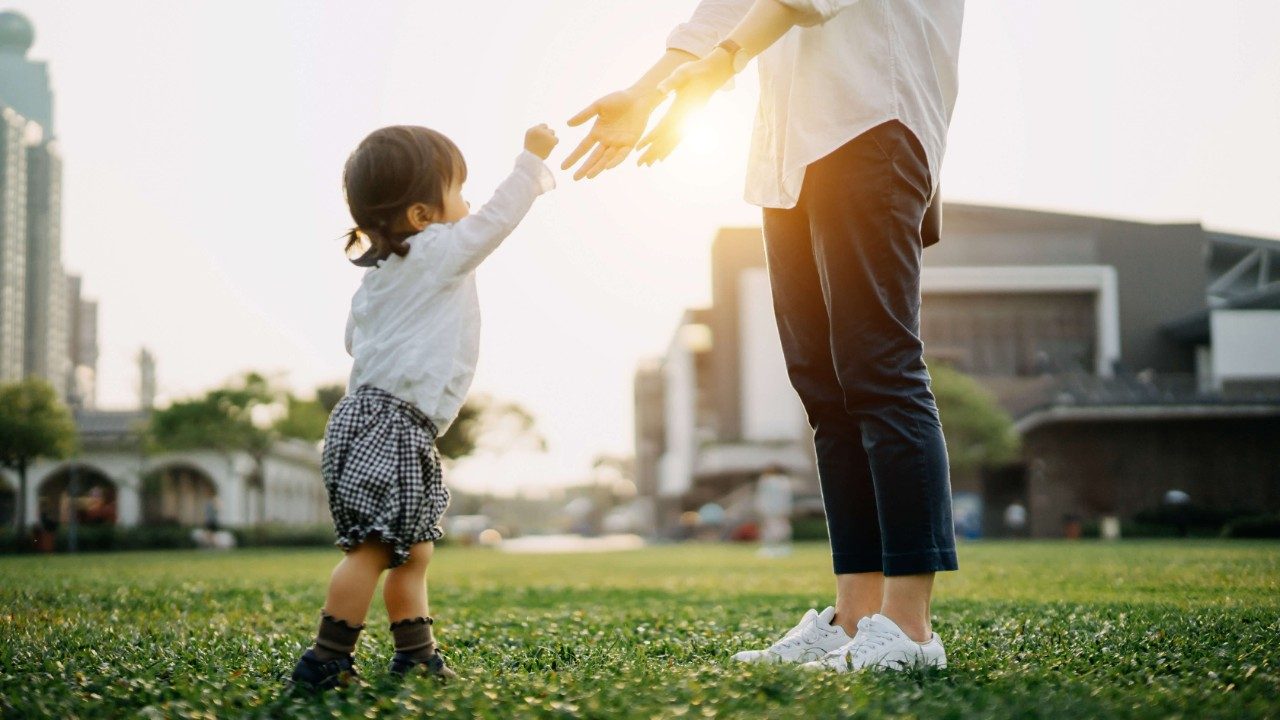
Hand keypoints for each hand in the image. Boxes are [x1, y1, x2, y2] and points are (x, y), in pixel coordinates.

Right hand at [524, 124, 558, 159]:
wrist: (532, 160)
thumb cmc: (531, 150)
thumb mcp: (530, 138)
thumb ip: (537, 131)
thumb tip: (546, 126)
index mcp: (532, 130)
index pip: (543, 126)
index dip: (543, 132)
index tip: (542, 138)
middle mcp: (538, 130)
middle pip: (548, 129)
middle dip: (548, 134)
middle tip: (544, 142)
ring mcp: (545, 134)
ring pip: (552, 132)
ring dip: (551, 138)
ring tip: (546, 145)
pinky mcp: (551, 140)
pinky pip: (556, 139)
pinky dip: (554, 143)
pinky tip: (550, 147)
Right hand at [562, 88, 660, 179]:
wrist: (638, 98)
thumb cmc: (618, 99)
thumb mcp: (598, 106)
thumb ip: (584, 115)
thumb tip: (568, 124)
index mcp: (597, 132)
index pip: (583, 148)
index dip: (573, 157)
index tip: (563, 167)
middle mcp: (606, 140)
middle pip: (593, 157)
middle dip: (584, 168)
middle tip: (575, 178)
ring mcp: (618, 143)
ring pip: (606, 159)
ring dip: (597, 168)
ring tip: (588, 176)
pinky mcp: (630, 143)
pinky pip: (621, 155)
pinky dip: (614, 161)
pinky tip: (606, 167)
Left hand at [636, 51, 734, 165]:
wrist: (714, 74)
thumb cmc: (696, 72)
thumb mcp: (683, 73)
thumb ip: (672, 82)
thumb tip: (660, 89)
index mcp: (679, 109)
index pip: (662, 127)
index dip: (650, 138)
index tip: (638, 148)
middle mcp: (684, 118)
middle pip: (666, 140)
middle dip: (653, 152)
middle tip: (640, 164)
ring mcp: (689, 121)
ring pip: (673, 141)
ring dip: (661, 153)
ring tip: (650, 164)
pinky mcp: (690, 120)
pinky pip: (679, 137)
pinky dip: (671, 147)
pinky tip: (664, 154)